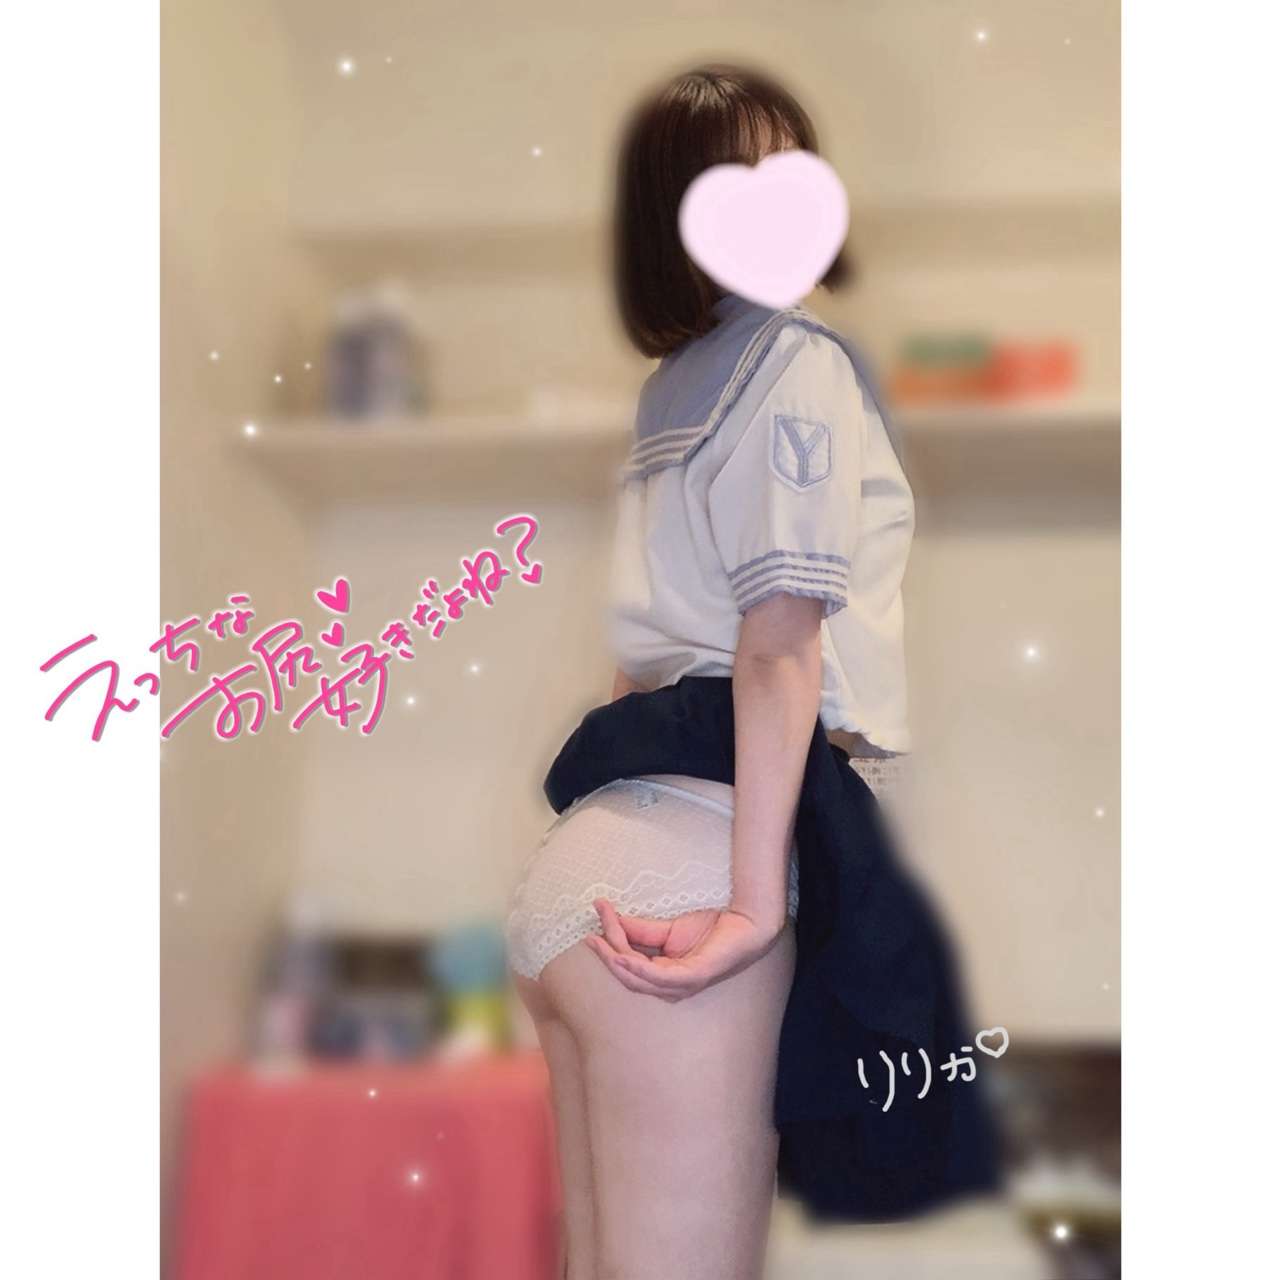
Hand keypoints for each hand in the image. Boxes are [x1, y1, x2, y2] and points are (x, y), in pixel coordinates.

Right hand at [585, 899, 782, 1000]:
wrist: (747, 921)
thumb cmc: (713, 927)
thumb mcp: (669, 928)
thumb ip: (642, 929)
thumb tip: (612, 919)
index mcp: (664, 976)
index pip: (628, 965)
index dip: (609, 945)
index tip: (597, 915)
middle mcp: (671, 986)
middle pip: (629, 976)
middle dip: (607, 955)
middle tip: (590, 933)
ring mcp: (684, 985)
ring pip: (640, 979)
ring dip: (617, 960)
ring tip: (601, 942)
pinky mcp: (695, 977)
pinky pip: (661, 978)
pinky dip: (639, 969)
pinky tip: (623, 956)